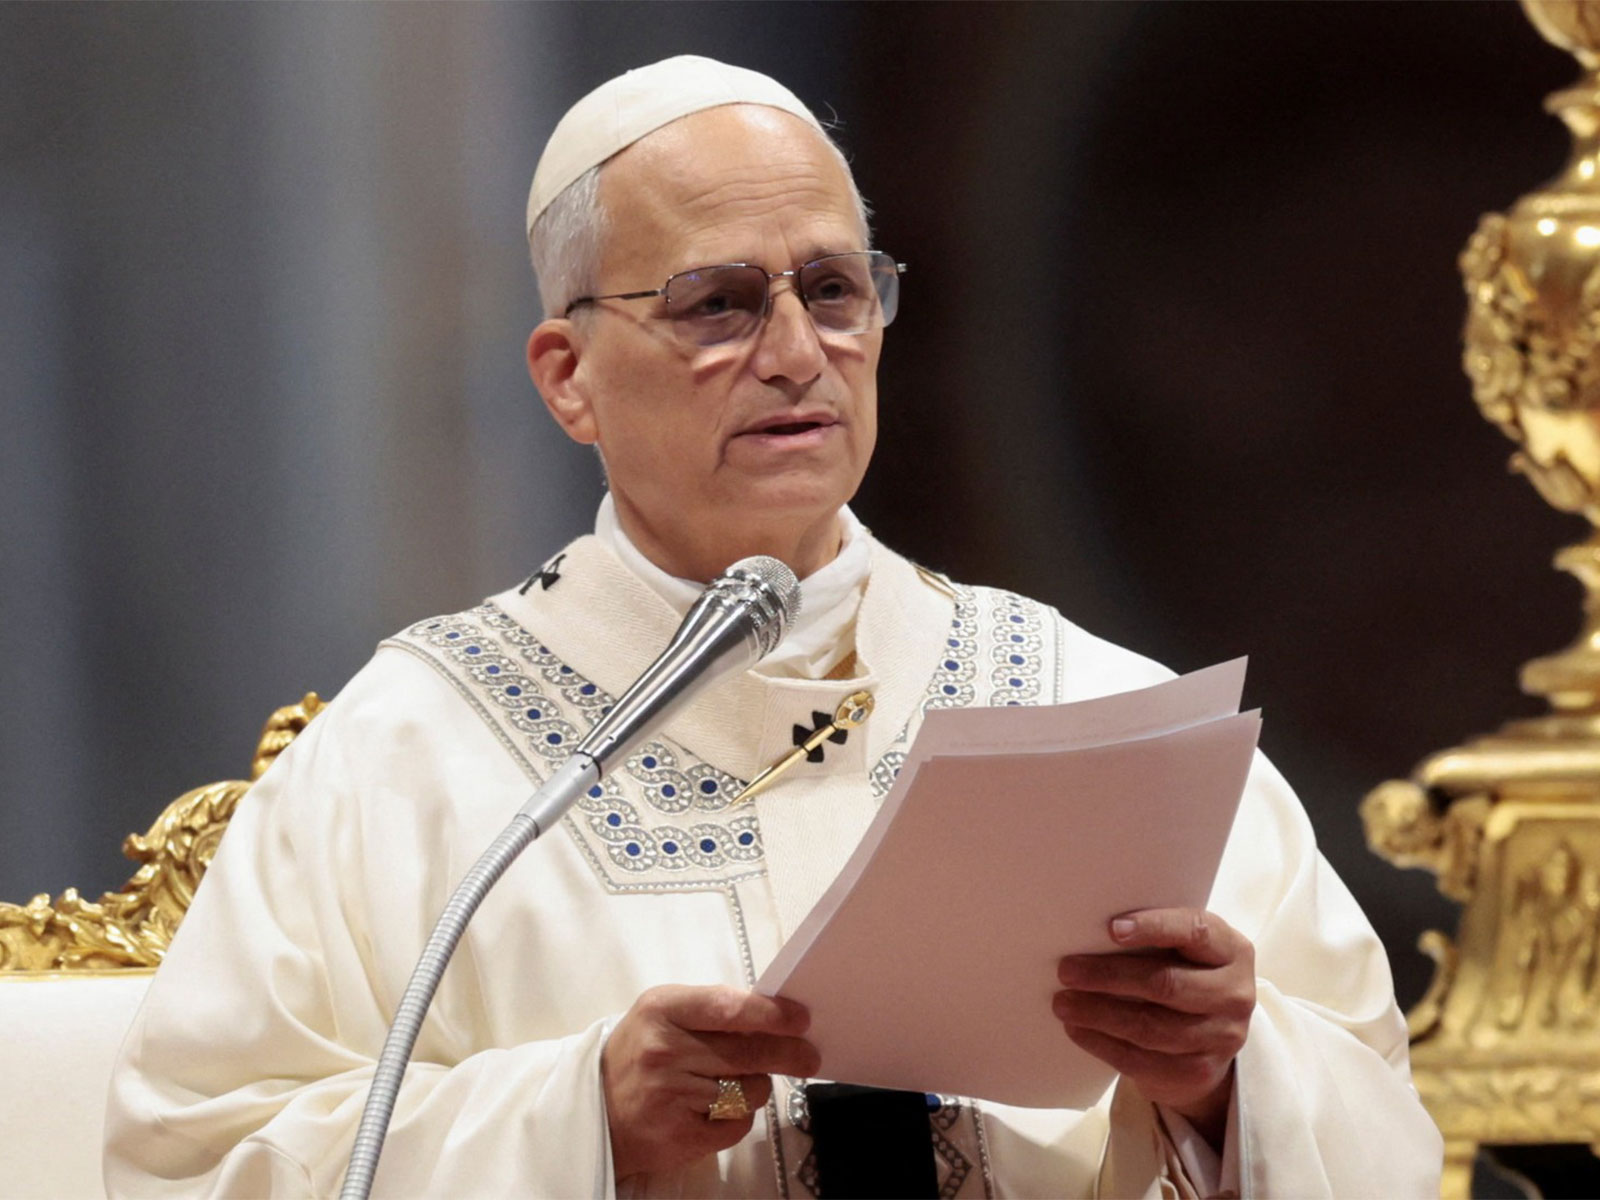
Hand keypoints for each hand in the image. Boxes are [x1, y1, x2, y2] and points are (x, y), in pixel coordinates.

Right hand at [602, 984, 820, 1181]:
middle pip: (747, 1052)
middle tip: (809, 1056)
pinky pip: (737, 1124)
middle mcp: (664, 1050)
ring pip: (748, 1090)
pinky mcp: (681, 1135)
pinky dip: (738, 1116)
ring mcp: (671, 1095)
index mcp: (661, 1009)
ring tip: (733, 1082)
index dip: (770, 1014)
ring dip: (755, 1086)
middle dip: (788, 1054)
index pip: (727, 1008)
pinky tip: (717, 1108)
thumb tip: (775, 1015)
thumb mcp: (664, 1014)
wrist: (597, 1110)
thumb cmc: (640, 1053)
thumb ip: (713, 1009)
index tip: (801, 1019)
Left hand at [1054, 908, 1254, 1147]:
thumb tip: (1087, 929)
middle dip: (1109, 976)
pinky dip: (1102, 1044)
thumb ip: (1156, 938)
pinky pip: (1143, 1061)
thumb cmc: (1184, 974)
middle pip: (1166, 984)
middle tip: (1066, 971)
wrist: (1210, 1040)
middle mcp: (1235, 994)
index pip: (1195, 931)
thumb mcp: (1184, 950)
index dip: (1153, 927)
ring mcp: (1222, 1038)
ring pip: (1151, 1027)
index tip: (1111, 928)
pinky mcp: (1199, 1072)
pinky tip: (1077, 1030)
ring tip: (1062, 1003)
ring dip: (1099, 1014)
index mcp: (1232, 950)